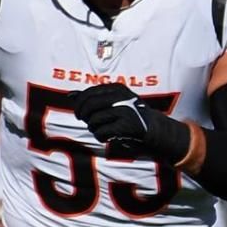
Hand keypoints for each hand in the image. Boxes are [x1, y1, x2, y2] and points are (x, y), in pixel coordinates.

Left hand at [70, 82, 190, 163]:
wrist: (156, 130)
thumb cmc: (129, 115)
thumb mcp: (113, 102)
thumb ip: (93, 98)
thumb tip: (70, 95)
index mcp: (117, 88)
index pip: (88, 94)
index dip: (79, 105)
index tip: (80, 114)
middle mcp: (121, 97)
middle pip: (88, 106)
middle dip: (83, 116)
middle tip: (88, 123)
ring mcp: (125, 111)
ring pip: (93, 120)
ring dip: (93, 128)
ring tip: (101, 130)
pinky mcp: (127, 126)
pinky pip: (101, 132)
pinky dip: (100, 137)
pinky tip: (106, 137)